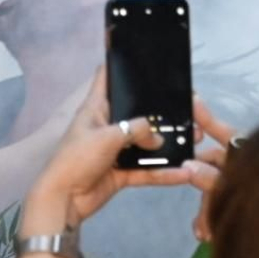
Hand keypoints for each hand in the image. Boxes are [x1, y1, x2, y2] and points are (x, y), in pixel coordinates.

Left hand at [21, 69, 196, 230]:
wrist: (64, 201)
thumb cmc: (77, 159)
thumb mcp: (107, 136)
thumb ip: (137, 130)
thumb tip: (159, 138)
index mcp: (96, 108)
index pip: (106, 77)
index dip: (120, 64)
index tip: (145, 56)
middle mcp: (108, 125)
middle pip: (137, 111)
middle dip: (161, 111)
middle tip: (189, 106)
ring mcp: (116, 149)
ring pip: (146, 142)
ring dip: (168, 143)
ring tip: (194, 138)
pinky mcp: (122, 171)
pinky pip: (147, 169)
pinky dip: (163, 172)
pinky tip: (183, 172)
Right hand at [186, 98, 236, 243]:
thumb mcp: (235, 190)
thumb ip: (210, 178)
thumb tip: (188, 166)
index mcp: (247, 151)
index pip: (220, 131)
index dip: (205, 118)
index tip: (192, 101)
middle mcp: (246, 162)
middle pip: (211, 168)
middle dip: (200, 191)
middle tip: (195, 210)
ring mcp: (248, 181)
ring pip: (216, 191)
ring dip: (207, 211)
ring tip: (206, 233)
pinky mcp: (249, 200)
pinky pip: (225, 205)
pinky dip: (214, 219)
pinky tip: (208, 235)